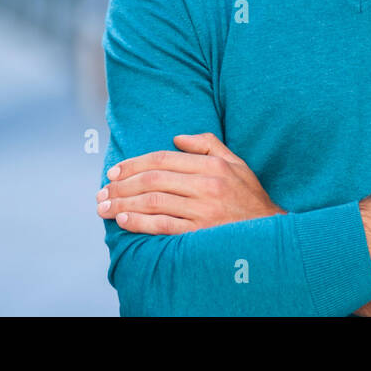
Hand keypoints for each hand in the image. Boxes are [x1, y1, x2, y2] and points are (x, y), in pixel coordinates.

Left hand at [97, 132, 284, 234]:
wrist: (269, 233)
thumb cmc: (249, 197)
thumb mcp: (236, 164)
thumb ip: (208, 145)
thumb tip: (178, 137)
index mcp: (212, 165)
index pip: (163, 159)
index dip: (134, 164)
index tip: (114, 171)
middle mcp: (207, 185)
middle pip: (153, 180)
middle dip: (121, 185)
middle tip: (102, 192)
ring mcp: (203, 210)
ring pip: (153, 202)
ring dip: (123, 204)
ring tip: (104, 208)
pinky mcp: (199, 233)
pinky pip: (163, 225)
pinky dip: (140, 222)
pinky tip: (124, 220)